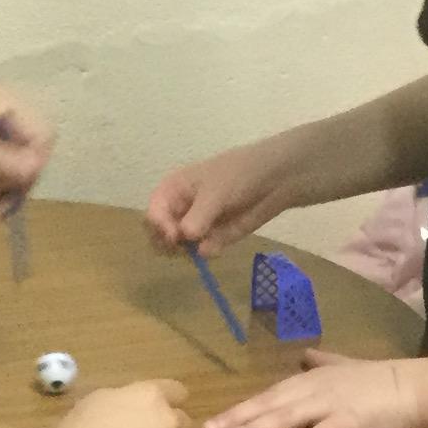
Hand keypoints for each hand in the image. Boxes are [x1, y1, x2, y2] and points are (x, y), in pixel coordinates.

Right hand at [145, 144, 291, 252]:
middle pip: (159, 235)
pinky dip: (208, 253)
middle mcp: (180, 209)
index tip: (174, 236)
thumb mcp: (215, 192)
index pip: (152, 214)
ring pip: (179, 248)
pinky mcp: (215, 238)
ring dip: (188, 252)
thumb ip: (198, 216)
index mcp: (172, 190)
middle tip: (184, 246)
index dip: (159, 227)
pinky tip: (217, 248)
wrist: (274, 179)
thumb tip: (185, 237)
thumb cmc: (239, 174)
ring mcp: (197, 226)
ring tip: (205, 245)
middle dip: (169, 244)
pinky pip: (202, 253)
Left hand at [204, 351, 425, 427]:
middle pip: (268, 405)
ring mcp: (331, 404)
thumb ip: (324, 361)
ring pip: (285, 417)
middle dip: (236, 420)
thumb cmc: (381, 379)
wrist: (416, 386)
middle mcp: (314, 388)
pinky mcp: (350, 421)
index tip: (213, 422)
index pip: (267, 394)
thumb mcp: (346, 365)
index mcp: (310, 378)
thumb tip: (307, 355)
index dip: (239, 409)